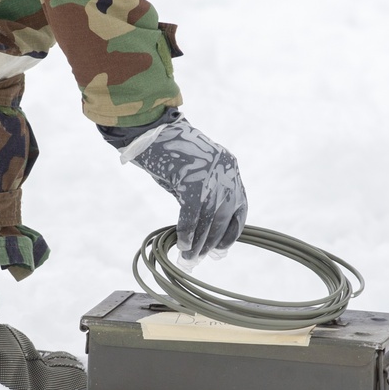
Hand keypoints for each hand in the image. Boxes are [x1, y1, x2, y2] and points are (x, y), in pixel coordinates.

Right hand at [123, 118, 246, 263]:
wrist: (150, 130)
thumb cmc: (166, 150)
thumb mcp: (191, 172)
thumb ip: (199, 194)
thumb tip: (198, 227)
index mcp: (230, 167)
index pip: (239, 206)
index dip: (231, 231)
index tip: (220, 249)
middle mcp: (225, 172)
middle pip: (224, 216)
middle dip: (212, 242)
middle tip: (199, 259)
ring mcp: (211, 176)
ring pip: (209, 219)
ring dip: (198, 243)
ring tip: (189, 258)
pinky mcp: (193, 181)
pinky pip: (192, 215)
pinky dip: (187, 232)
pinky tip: (181, 243)